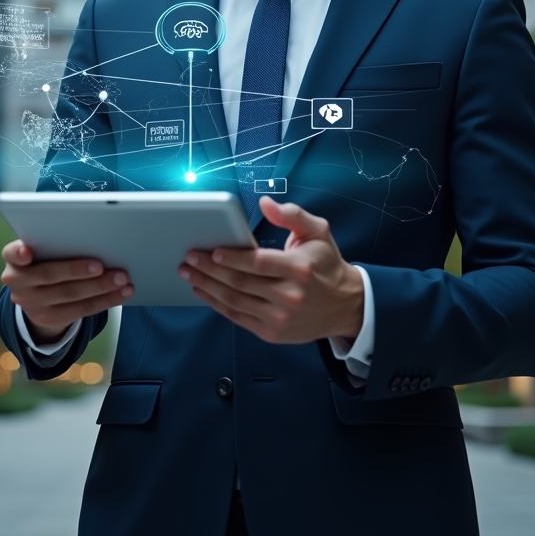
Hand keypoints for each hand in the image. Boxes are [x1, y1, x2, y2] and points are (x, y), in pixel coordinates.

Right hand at [0, 240, 133, 342]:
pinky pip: (82, 310)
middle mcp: (18, 283)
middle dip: (78, 269)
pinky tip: (122, 292)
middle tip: (102, 265)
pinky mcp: (50, 320)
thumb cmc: (46, 262)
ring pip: (70, 294)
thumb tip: (92, 236)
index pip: (11, 253)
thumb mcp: (42, 253)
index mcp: (15, 260)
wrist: (38, 298)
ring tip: (122, 277)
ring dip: (100, 286)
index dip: (18, 252)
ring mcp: (32, 304)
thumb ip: (55, 244)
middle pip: (50, 275)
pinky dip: (106, 300)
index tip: (27, 251)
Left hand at [177, 198, 363, 343]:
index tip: (212, 251)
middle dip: (210, 270)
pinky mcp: (272, 332)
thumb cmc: (326, 265)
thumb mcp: (317, 231)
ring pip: (235, 301)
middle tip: (190, 258)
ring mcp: (280, 317)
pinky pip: (238, 317)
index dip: (233, 258)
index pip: (259, 263)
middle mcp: (289, 296)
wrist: (345, 306)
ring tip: (189, 273)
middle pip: (241, 282)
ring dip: (207, 287)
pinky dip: (217, 304)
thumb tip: (265, 203)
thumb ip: (292, 215)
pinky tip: (203, 291)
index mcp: (299, 269)